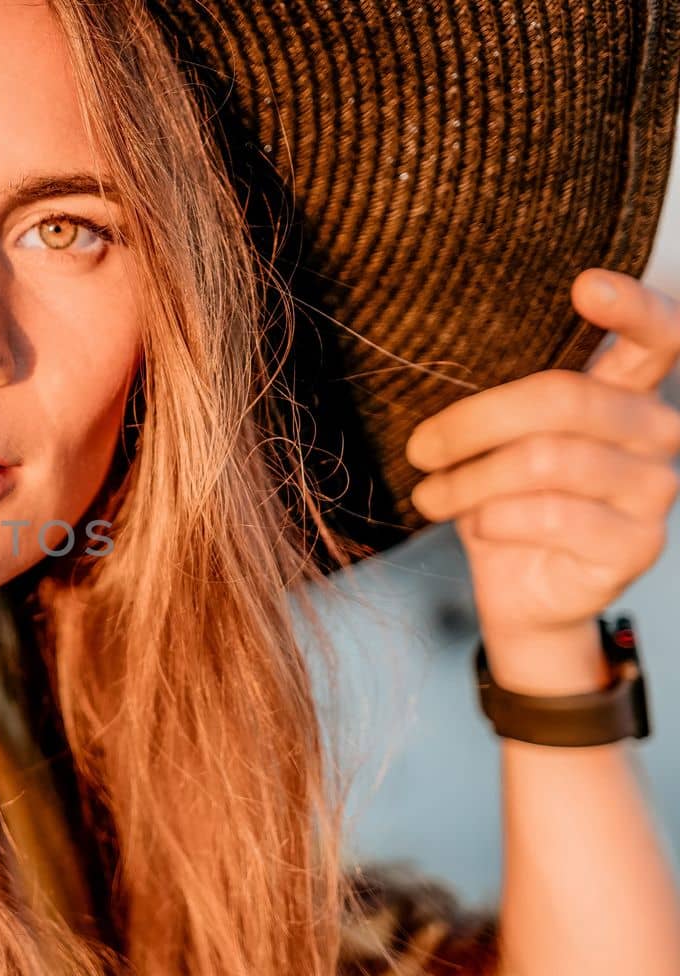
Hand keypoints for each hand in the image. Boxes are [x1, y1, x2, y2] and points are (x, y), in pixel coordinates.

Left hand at [404, 268, 679, 647]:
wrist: (520, 591)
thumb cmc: (503, 500)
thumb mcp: (494, 441)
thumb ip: (499, 397)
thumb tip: (440, 353)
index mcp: (626, 391)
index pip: (656, 335)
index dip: (631, 306)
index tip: (584, 284)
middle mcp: (655, 431)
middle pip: (564, 398)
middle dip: (473, 422)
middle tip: (419, 448)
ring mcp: (653, 488)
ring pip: (546, 460)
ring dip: (469, 480)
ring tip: (431, 495)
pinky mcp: (636, 544)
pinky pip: (551, 516)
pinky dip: (495, 520)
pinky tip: (478, 526)